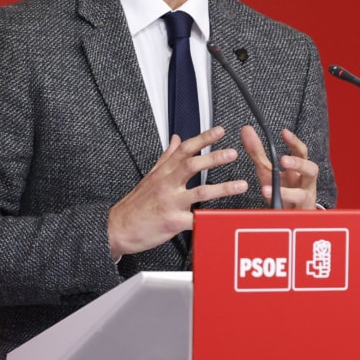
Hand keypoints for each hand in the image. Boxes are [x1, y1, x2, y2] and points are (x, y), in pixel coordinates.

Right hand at [107, 127, 248, 257]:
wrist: (118, 228)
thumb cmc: (136, 204)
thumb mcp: (150, 175)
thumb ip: (167, 156)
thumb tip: (177, 138)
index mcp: (163, 173)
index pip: (184, 150)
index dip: (203, 139)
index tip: (218, 131)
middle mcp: (167, 185)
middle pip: (192, 166)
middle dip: (214, 158)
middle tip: (232, 152)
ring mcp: (170, 203)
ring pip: (200, 192)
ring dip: (223, 188)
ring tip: (241, 185)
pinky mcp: (172, 222)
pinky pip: (196, 220)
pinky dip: (211, 219)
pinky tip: (225, 217)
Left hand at [241, 125, 319, 209]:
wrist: (290, 217)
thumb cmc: (282, 191)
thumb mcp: (267, 170)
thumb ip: (257, 151)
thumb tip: (246, 129)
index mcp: (299, 170)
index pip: (301, 152)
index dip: (294, 142)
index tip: (284, 132)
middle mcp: (305, 184)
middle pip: (311, 170)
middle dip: (299, 164)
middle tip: (283, 161)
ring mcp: (303, 201)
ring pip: (303, 195)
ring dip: (287, 192)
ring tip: (268, 189)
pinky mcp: (297, 216)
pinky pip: (292, 214)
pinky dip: (279, 212)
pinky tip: (266, 207)